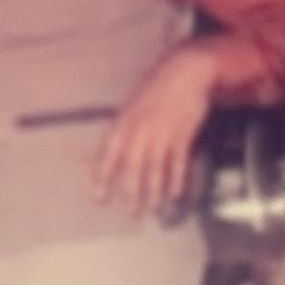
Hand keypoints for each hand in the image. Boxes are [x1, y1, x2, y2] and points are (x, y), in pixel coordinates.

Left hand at [93, 43, 216, 218]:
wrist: (185, 70)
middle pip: (132, 170)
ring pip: (155, 171)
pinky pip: (177, 164)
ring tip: (152, 210)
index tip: (99, 199)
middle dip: (130, 195)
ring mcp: (161, 135)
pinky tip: (175, 194)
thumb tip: (117, 153)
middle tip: (130, 214)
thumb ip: (125, 129)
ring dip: (153, 194)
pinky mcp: (182, 135)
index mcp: (123, 124)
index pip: (107, 157)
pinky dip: (177, 181)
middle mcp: (139, 132)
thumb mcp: (132, 105)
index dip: (102, 180)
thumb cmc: (156, 87)